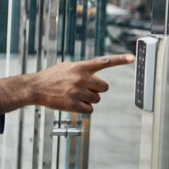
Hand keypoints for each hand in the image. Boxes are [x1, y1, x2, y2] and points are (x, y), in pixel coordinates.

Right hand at [0, 54, 134, 113]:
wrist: (36, 87)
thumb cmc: (52, 77)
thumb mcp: (67, 66)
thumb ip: (82, 69)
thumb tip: (95, 74)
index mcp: (81, 67)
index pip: (104, 62)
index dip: (119, 60)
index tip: (132, 58)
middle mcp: (81, 78)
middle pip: (104, 87)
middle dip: (98, 89)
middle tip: (86, 89)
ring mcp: (77, 92)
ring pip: (97, 99)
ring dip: (90, 99)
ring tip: (76, 96)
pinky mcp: (73, 104)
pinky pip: (89, 110)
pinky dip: (84, 109)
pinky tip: (74, 104)